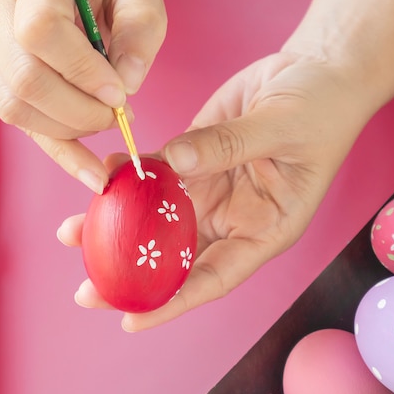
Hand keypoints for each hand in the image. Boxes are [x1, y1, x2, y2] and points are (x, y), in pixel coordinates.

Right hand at [0, 0, 165, 190]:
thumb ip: (140, 29)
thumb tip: (126, 85)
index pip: (40, 33)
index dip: (83, 72)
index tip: (119, 94)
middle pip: (24, 81)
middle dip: (80, 113)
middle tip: (117, 115)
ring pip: (13, 107)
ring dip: (68, 131)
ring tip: (106, 122)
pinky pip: (16, 119)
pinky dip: (56, 145)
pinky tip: (86, 166)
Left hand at [57, 53, 378, 329]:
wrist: (317, 72)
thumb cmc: (322, 109)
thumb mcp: (284, 129)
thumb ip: (230, 145)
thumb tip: (174, 164)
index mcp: (264, 230)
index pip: (215, 278)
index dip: (172, 302)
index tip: (130, 321)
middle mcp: (234, 219)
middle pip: (177, 258)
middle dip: (131, 273)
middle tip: (86, 290)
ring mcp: (212, 189)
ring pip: (158, 219)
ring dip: (118, 226)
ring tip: (71, 232)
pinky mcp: (196, 159)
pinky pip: (157, 173)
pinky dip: (129, 176)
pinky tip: (104, 173)